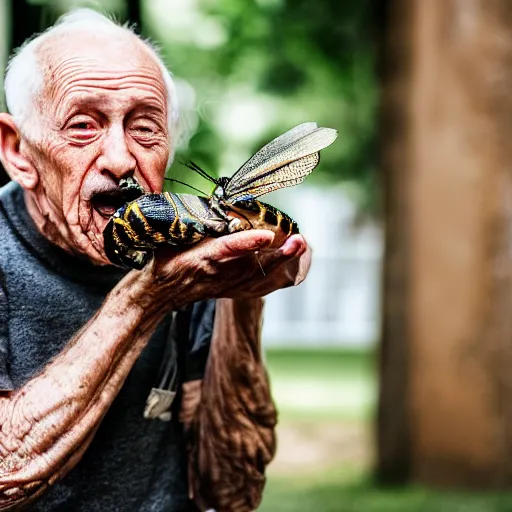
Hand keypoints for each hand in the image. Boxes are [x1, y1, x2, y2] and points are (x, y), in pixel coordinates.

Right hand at [144, 230, 310, 307]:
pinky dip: (278, 275)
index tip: (267, 236)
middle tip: (300, 241)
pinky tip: (293, 266)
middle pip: (254, 265)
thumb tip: (220, 206)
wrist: (160, 293)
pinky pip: (260, 286)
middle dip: (279, 255)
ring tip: (302, 247)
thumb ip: (195, 224)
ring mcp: (227, 285)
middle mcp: (219, 273)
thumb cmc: (166, 260)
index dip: (247, 243)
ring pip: (261, 276)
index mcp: (202, 257)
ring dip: (284, 263)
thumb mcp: (172, 238)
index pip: (226, 249)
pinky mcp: (232, 291)